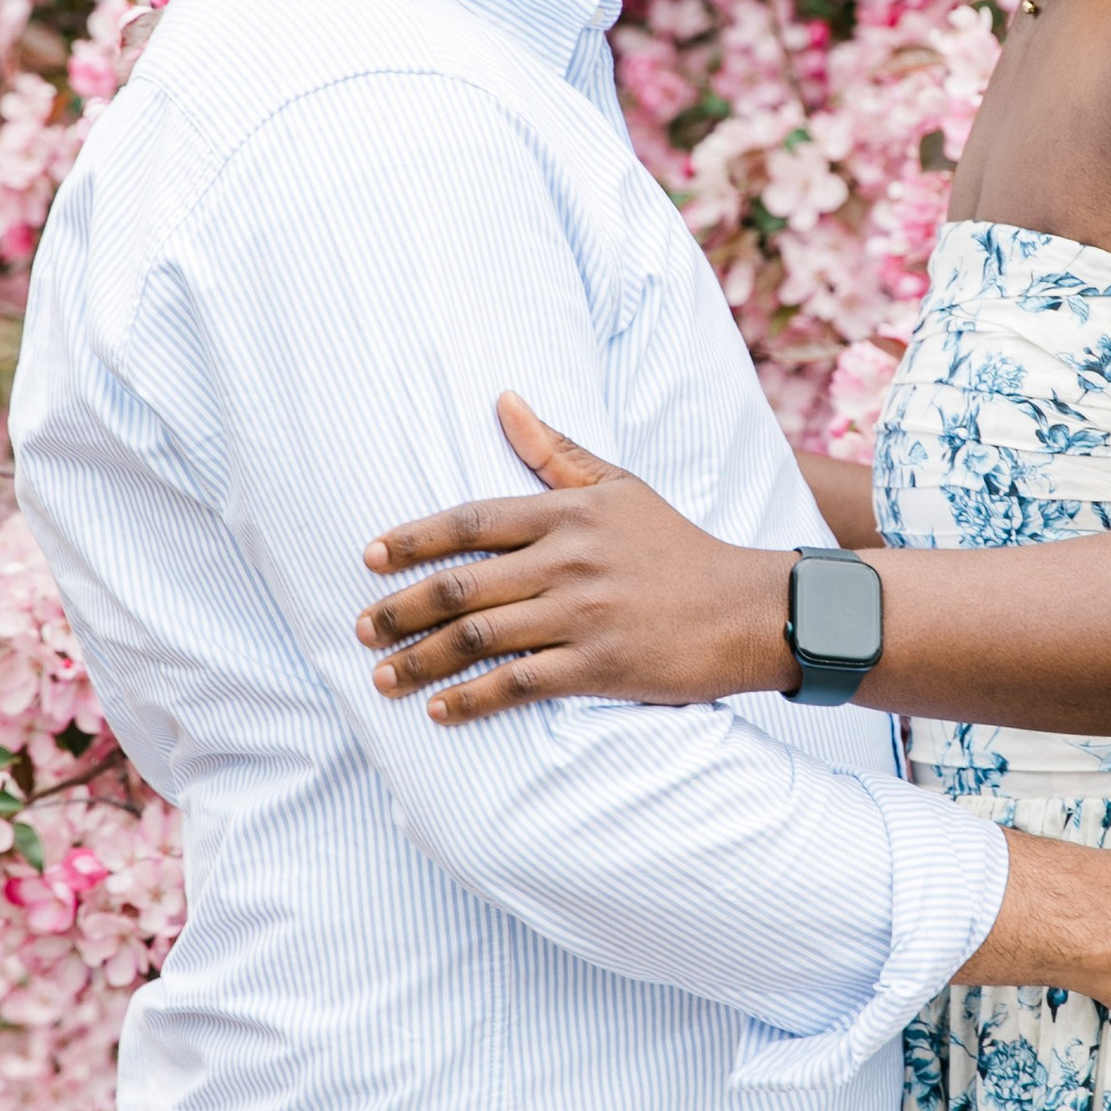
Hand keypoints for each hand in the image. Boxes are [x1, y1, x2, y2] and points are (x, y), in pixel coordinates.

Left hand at [362, 395, 789, 714]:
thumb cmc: (678, 547)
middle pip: (461, 584)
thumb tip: (504, 400)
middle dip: (401, 610)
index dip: (414, 539)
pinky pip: (519, 683)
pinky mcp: (599, 666)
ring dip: (422, 660)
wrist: (748, 610)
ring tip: (384, 677)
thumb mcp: (621, 488)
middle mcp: (568, 561)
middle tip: (362, 628)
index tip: (369, 558)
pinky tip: (442, 710)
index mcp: (568, 514)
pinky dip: (473, 699)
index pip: (471, 521)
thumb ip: (556, 450)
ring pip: (479, 637)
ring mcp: (582, 615)